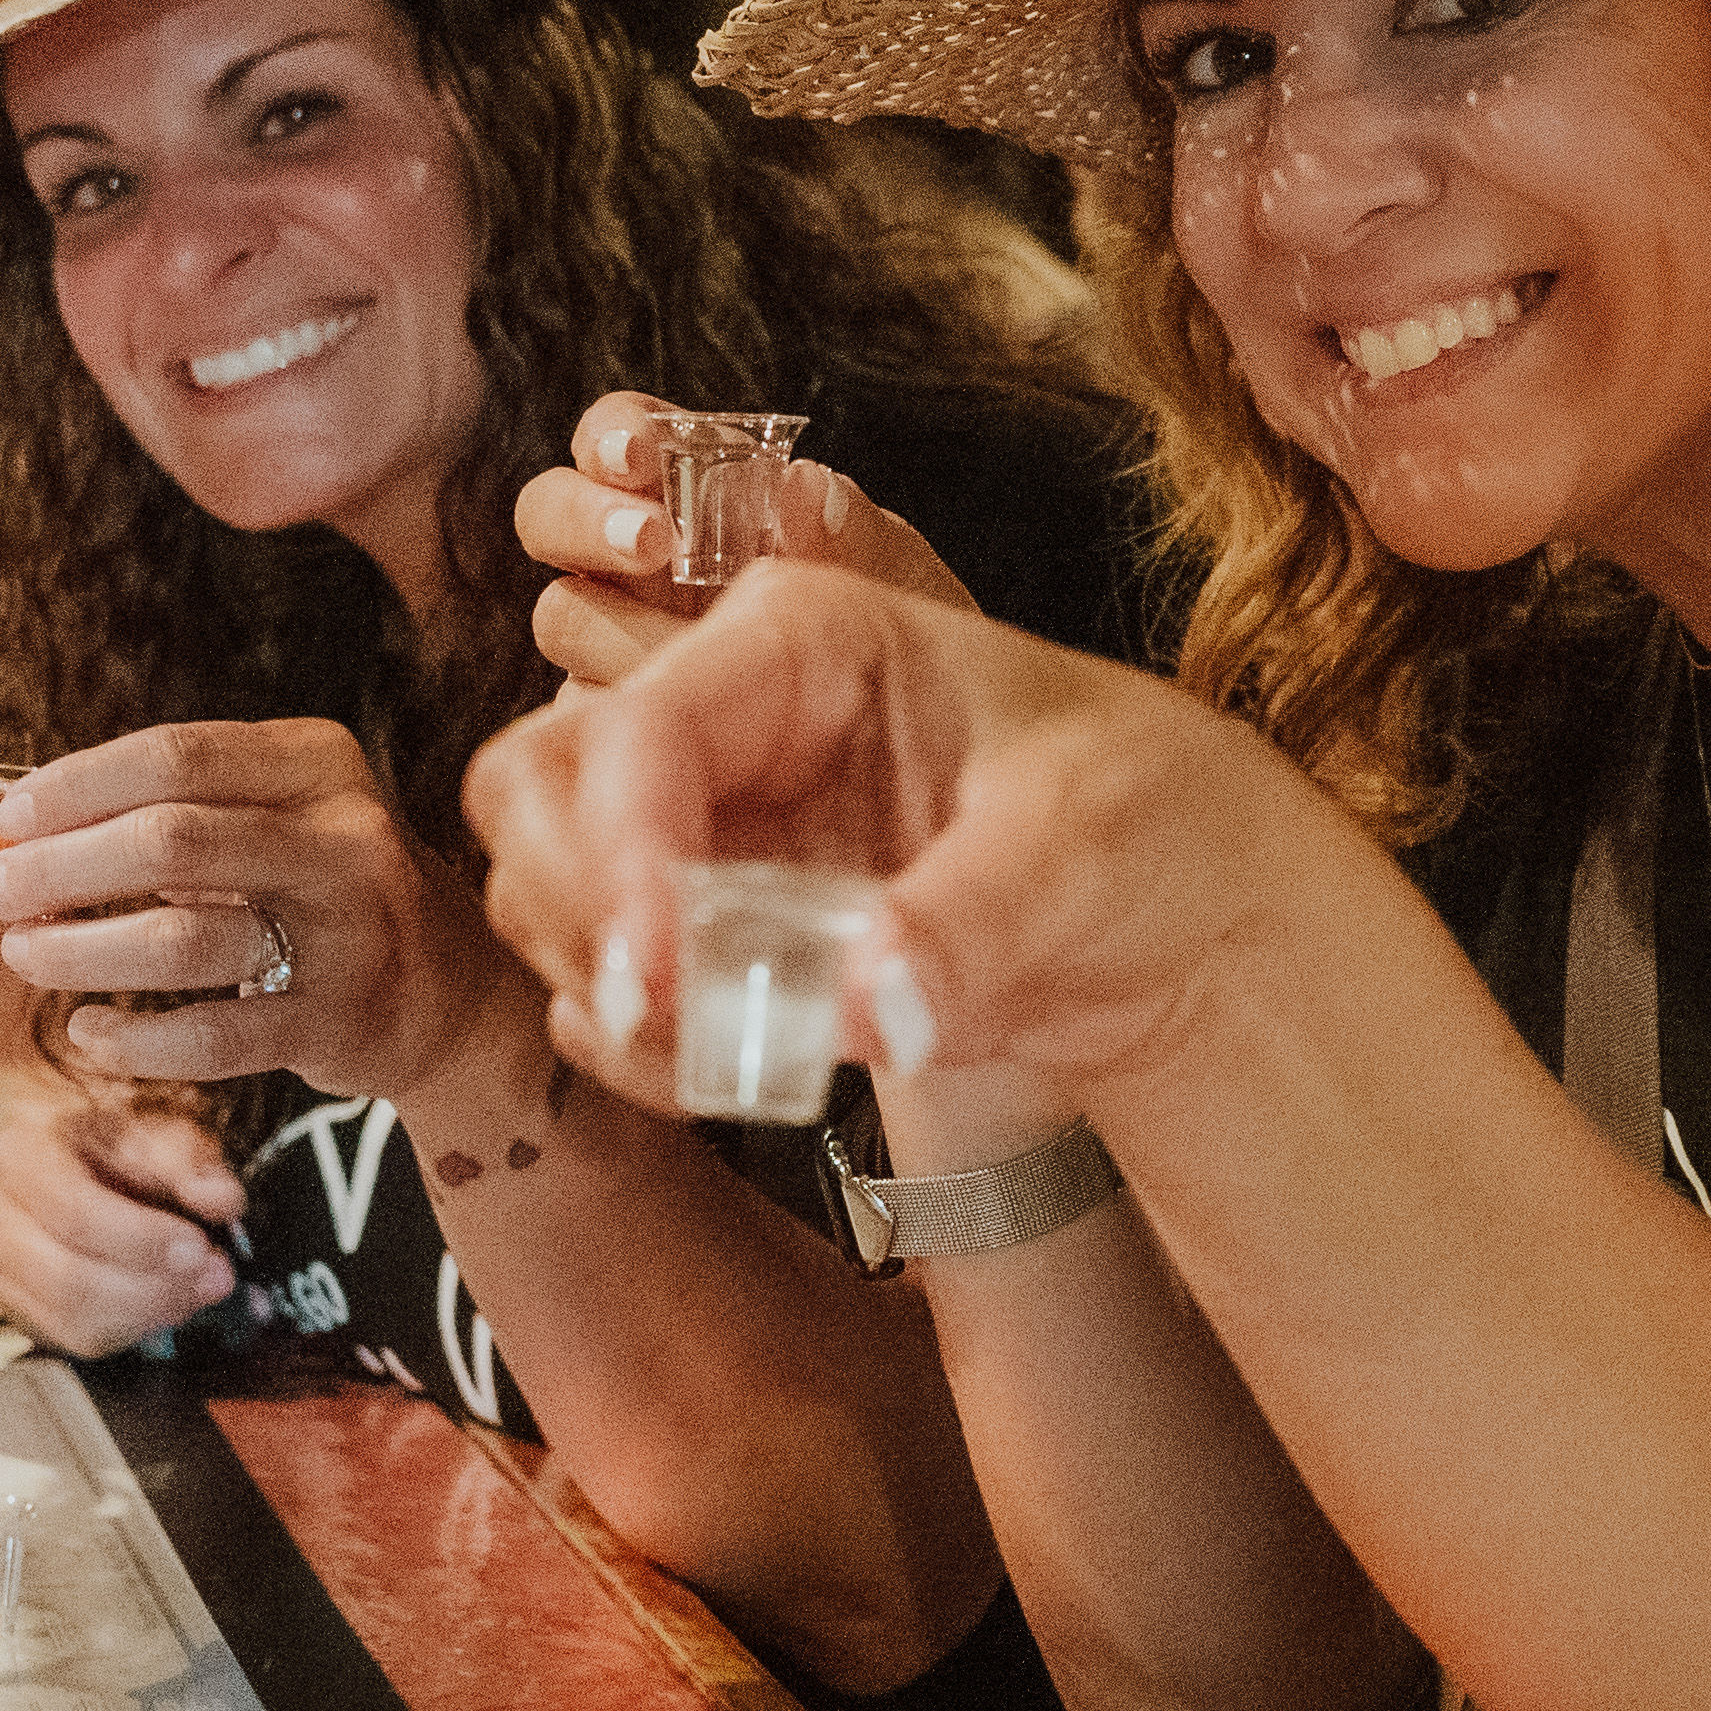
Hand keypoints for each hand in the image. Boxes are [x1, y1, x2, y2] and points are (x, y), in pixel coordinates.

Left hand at [0, 716, 535, 1108]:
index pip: (176, 755)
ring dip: (82, 951)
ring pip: (184, 940)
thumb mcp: (271, 816)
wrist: (447, 988)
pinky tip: (88, 1032)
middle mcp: (345, 838)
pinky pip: (214, 1038)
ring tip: (25, 955)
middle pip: (172, 839)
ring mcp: (349, 931)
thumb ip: (168, 808)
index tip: (9, 818)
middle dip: (63, 867)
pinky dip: (134, 1039)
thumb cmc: (317, 887)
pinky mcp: (339, 1020)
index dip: (78, 785)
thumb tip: (15, 823)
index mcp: (318, 763)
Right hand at [0, 1079, 252, 1353]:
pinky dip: (129, 1330)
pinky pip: (73, 1340)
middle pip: (71, 1279)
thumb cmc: (116, 1142)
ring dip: (148, 1314)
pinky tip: (164, 1303)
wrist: (80, 1156)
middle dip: (154, 1287)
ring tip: (195, 1289)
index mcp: (20, 1155)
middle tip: (213, 1276)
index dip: (142, 1241)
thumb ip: (192, 1162)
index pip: (74, 1215)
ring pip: (72, 1320)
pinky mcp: (17, 1307)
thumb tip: (219, 1198)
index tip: (198, 1247)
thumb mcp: (160, 1131)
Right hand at [467, 560, 1307, 1108]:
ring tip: (724, 1055)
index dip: (619, 855)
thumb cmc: (1140, 819)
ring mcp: (704, 819)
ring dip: (603, 991)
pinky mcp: (705, 919)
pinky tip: (737, 1071)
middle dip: (570, 909)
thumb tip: (866, 1006)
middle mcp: (726, 715)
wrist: (1173, 907)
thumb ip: (965, 926)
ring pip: (544, 887)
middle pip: (537, 784)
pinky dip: (637, 1048)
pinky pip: (602, 982)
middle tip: (655, 1019)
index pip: (646, 727)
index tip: (653, 984)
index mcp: (802, 639)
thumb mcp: (1079, 851)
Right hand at [513, 388, 983, 691]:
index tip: (645, 457)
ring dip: (611, 622)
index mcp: (685, 490)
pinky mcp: (611, 719)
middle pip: (549, 514)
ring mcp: (611, 639)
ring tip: (687, 646)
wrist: (914, 742)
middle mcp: (631, 559)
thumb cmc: (892, 630)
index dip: (614, 435)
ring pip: (562, 615)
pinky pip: (579, 714)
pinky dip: (617, 711)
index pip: (615, 437)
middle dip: (587, 520)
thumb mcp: (894, 573)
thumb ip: (851, 528)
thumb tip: (802, 485)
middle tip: (655, 544)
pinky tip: (674, 725)